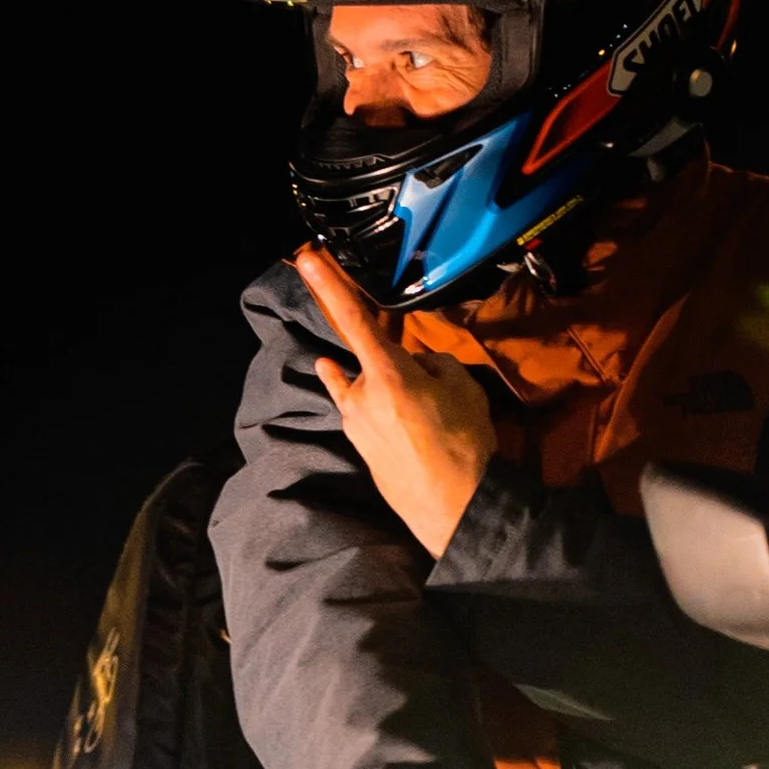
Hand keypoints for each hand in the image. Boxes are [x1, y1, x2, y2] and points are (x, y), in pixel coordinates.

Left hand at [296, 244, 494, 558]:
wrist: (456, 510)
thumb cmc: (464, 444)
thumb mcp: (464, 387)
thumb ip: (434, 363)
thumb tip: (418, 365)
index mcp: (386, 374)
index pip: (352, 318)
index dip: (328, 285)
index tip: (304, 258)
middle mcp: (360, 396)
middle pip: (371, 364)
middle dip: (396, 369)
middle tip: (434, 397)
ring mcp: (355, 426)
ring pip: (368, 392)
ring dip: (389, 395)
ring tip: (426, 421)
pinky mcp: (360, 449)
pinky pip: (366, 416)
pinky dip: (378, 412)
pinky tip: (394, 421)